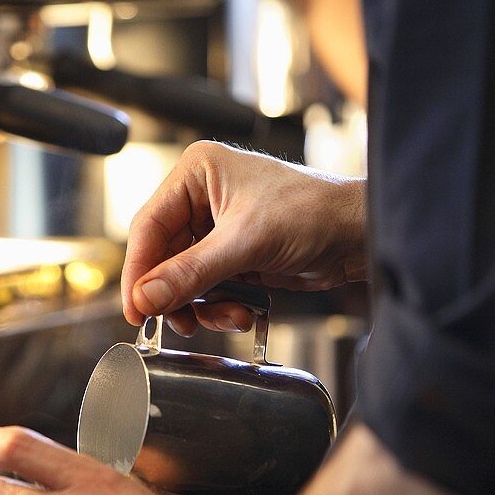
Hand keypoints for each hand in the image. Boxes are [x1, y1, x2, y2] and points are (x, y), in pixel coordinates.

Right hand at [122, 141, 365, 335]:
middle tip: (177, 322)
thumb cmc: (314, 211)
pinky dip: (219, 305)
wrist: (359, 233)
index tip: (135, 307)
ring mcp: (217, 227)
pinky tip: (242, 312)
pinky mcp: (233, 254)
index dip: (138, 271)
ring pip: (184, 277)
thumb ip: (191, 273)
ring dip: (201, 304)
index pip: (148, 226)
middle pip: (163, 256)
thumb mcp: (246, 243)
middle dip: (175, 293)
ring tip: (228, 315)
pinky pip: (208, 287)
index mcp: (196, 172)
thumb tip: (145, 297)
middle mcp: (201, 196)